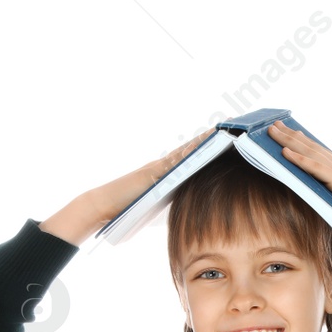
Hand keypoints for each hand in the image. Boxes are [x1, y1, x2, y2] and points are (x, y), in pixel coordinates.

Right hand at [40, 126, 214, 244]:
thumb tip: (191, 205)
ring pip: (183, 152)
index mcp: (166, 173)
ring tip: (220, 131)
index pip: (189, 157)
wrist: (103, 205)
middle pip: (189, 149)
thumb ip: (171, 197)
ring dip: (201, 141)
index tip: (223, 137)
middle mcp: (163, 166)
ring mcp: (157, 168)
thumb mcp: (157, 201)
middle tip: (228, 124)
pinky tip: (199, 148)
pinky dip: (186, 154)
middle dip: (208, 138)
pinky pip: (173, 161)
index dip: (205, 146)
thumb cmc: (129, 207)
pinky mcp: (152, 173)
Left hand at [268, 119, 331, 252]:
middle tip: (273, 125)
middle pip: (311, 148)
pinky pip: (315, 168)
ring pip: (309, 152)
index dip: (305, 142)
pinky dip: (299, 159)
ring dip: (288, 141)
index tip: (292, 133)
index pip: (321, 153)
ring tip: (272, 131)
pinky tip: (285, 152)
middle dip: (290, 135)